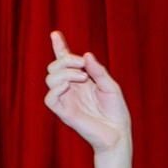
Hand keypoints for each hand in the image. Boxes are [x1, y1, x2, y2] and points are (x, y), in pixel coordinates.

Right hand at [44, 31, 132, 154]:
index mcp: (81, 80)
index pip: (65, 61)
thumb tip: (86, 55)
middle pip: (55, 66)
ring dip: (64, 72)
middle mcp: (70, 88)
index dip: (59, 47)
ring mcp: (65, 100)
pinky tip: (67, 85)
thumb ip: (98, 72)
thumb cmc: (116, 111)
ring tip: (82, 76)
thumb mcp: (111, 87)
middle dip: (65, 59)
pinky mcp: (64, 112)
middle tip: (82, 65)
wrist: (118, 134)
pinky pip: (50, 99)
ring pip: (50, 79)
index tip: (55, 34)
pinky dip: (56, 88)